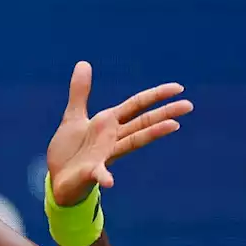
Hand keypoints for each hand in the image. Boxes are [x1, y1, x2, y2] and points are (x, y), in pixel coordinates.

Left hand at [46, 61, 193, 205]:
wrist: (57, 180)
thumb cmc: (69, 150)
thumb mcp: (73, 117)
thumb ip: (80, 93)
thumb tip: (83, 63)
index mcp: (108, 123)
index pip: (137, 105)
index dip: (156, 95)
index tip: (178, 88)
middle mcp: (112, 138)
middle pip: (143, 122)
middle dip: (164, 113)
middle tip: (188, 105)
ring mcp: (104, 155)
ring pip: (132, 142)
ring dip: (152, 133)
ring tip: (173, 126)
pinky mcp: (91, 172)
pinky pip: (100, 174)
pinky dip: (105, 177)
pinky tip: (110, 182)